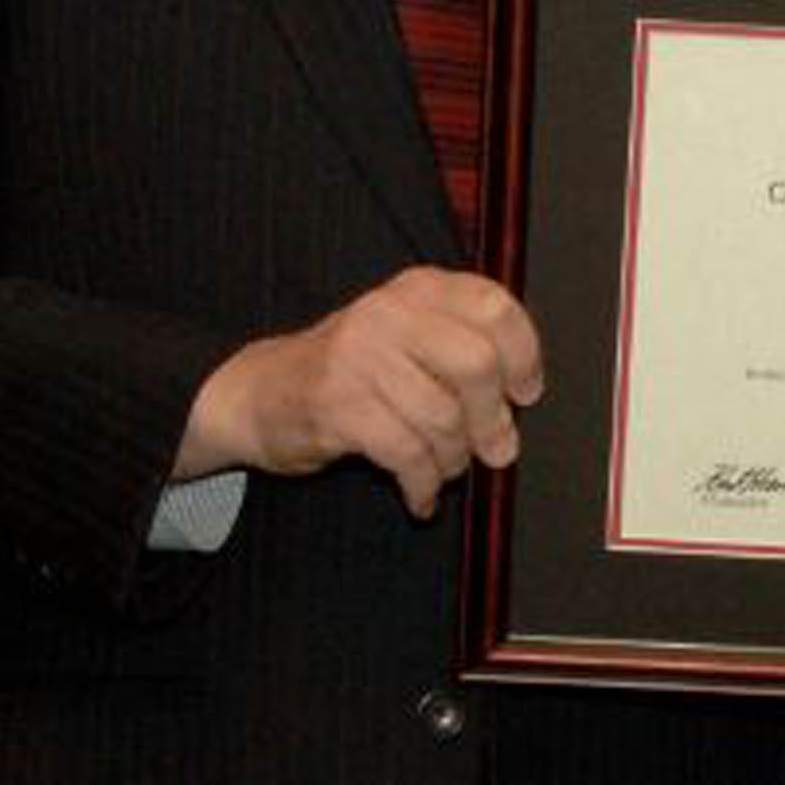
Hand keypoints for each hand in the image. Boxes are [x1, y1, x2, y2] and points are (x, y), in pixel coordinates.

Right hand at [182, 267, 545, 517]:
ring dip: (454, 460)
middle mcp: (390, 312)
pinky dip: (423, 485)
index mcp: (418, 289)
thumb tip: (520, 404)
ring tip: (444, 469)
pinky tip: (421, 495)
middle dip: (492, 419)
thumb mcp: (406, 339)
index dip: (523, 356)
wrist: (260, 393)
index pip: (495, 307)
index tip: (524, 394)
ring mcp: (360, 355)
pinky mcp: (338, 404)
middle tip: (496, 449)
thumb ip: (461, 350)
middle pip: (477, 364)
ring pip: (443, 418)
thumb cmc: (351, 372)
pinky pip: (407, 454)